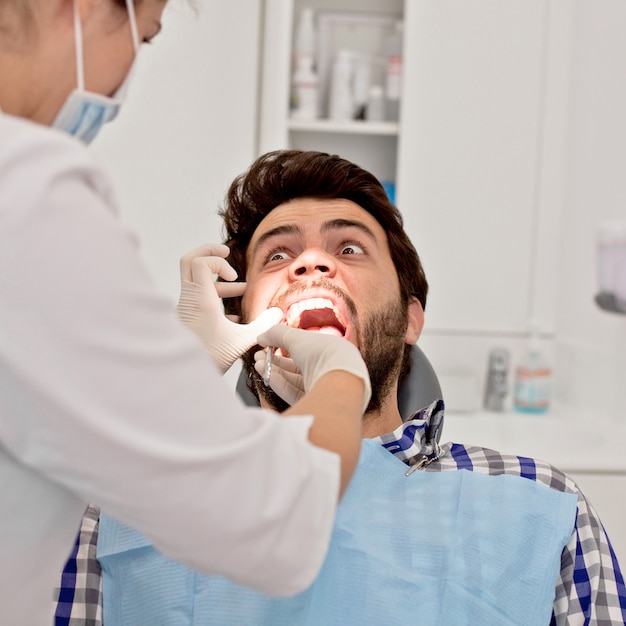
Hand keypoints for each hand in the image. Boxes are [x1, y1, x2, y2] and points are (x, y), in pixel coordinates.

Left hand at [176, 244, 281, 372]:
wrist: (183, 379)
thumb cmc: (209, 359)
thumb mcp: (242, 341)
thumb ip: (262, 325)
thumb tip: (278, 313)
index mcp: (200, 299)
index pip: (200, 262)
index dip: (219, 261)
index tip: (235, 277)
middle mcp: (188, 300)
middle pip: (189, 261)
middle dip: (209, 253)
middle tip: (227, 253)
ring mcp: (185, 310)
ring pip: (196, 282)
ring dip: (218, 281)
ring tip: (241, 289)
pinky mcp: (186, 321)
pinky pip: (198, 300)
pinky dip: (214, 299)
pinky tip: (232, 317)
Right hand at [256, 326, 370, 413]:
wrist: (339, 381)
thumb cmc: (321, 354)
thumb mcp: (295, 337)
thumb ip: (275, 334)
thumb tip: (260, 337)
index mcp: (329, 351)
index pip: (304, 348)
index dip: (283, 346)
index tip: (266, 345)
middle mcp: (328, 369)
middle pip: (297, 366)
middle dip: (275, 361)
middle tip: (258, 357)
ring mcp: (323, 388)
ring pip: (294, 380)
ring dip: (275, 372)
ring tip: (257, 364)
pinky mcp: (316, 404)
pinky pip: (295, 393)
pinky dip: (280, 384)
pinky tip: (266, 376)